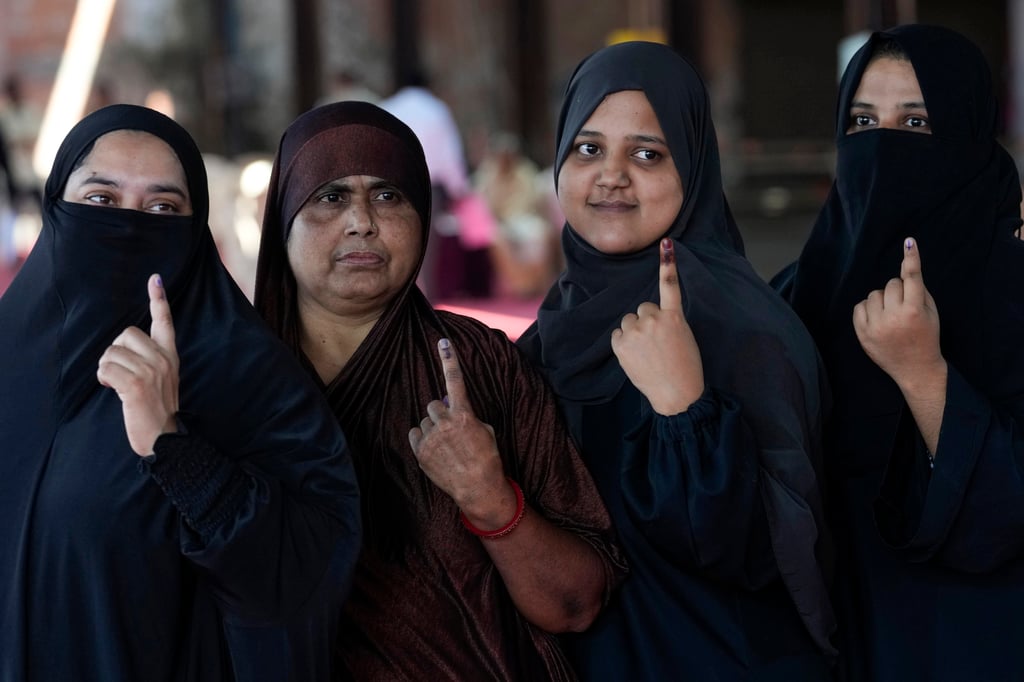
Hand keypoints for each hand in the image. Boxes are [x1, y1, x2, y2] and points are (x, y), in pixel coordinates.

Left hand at [97, 274, 179, 455]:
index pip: (165, 322)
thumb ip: (148, 361)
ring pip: (111, 352)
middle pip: (125, 334)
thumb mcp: (161, 381)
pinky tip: (112, 389)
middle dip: (114, 352)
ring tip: (117, 386)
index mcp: (170, 357)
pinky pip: (106, 369)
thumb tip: (118, 350)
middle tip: (121, 374)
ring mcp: (151, 371)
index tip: (155, 278)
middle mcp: (163, 360)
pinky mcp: (136, 384)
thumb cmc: (157, 412)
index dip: (159, 299)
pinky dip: (103, 379)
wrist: (166, 440)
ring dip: (106, 369)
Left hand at [408, 338, 515, 527]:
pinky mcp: (421, 453)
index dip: (449, 360)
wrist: (478, 488)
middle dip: (441, 413)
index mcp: (465, 415)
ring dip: (433, 428)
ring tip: (446, 446)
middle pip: (434, 404)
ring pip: (425, 421)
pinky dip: (422, 440)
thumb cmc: (487, 458)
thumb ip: (466, 414)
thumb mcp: (485, 430)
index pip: (456, 381)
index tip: (443, 342)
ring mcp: (431, 439)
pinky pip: (415, 434)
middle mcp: (446, 424)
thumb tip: (449, 404)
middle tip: (451, 429)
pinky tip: (435, 451)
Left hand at [611, 239, 703, 413]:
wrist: (677, 394)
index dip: (668, 263)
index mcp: (675, 317)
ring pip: (628, 321)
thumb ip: (667, 322)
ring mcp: (636, 331)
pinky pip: (618, 335)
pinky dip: (623, 344)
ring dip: (633, 332)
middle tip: (657, 344)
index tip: (666, 243)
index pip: (670, 285)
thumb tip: (646, 318)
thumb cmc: (685, 368)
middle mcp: (654, 319)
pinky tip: (635, 358)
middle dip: (646, 322)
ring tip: (646, 353)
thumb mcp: (684, 338)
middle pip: (642, 308)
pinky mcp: (622, 344)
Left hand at [853, 238, 944, 389]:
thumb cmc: (927, 337)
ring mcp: (875, 327)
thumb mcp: (931, 313)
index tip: (910, 242)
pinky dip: (868, 308)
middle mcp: (893, 317)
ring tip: (891, 314)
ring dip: (882, 299)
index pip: (912, 278)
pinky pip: (858, 307)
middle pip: (890, 284)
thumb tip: (905, 265)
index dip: (911, 258)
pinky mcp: (862, 334)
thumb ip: (919, 290)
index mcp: (914, 311)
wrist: (916, 369)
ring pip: (873, 295)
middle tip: (904, 305)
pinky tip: (878, 319)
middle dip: (898, 290)